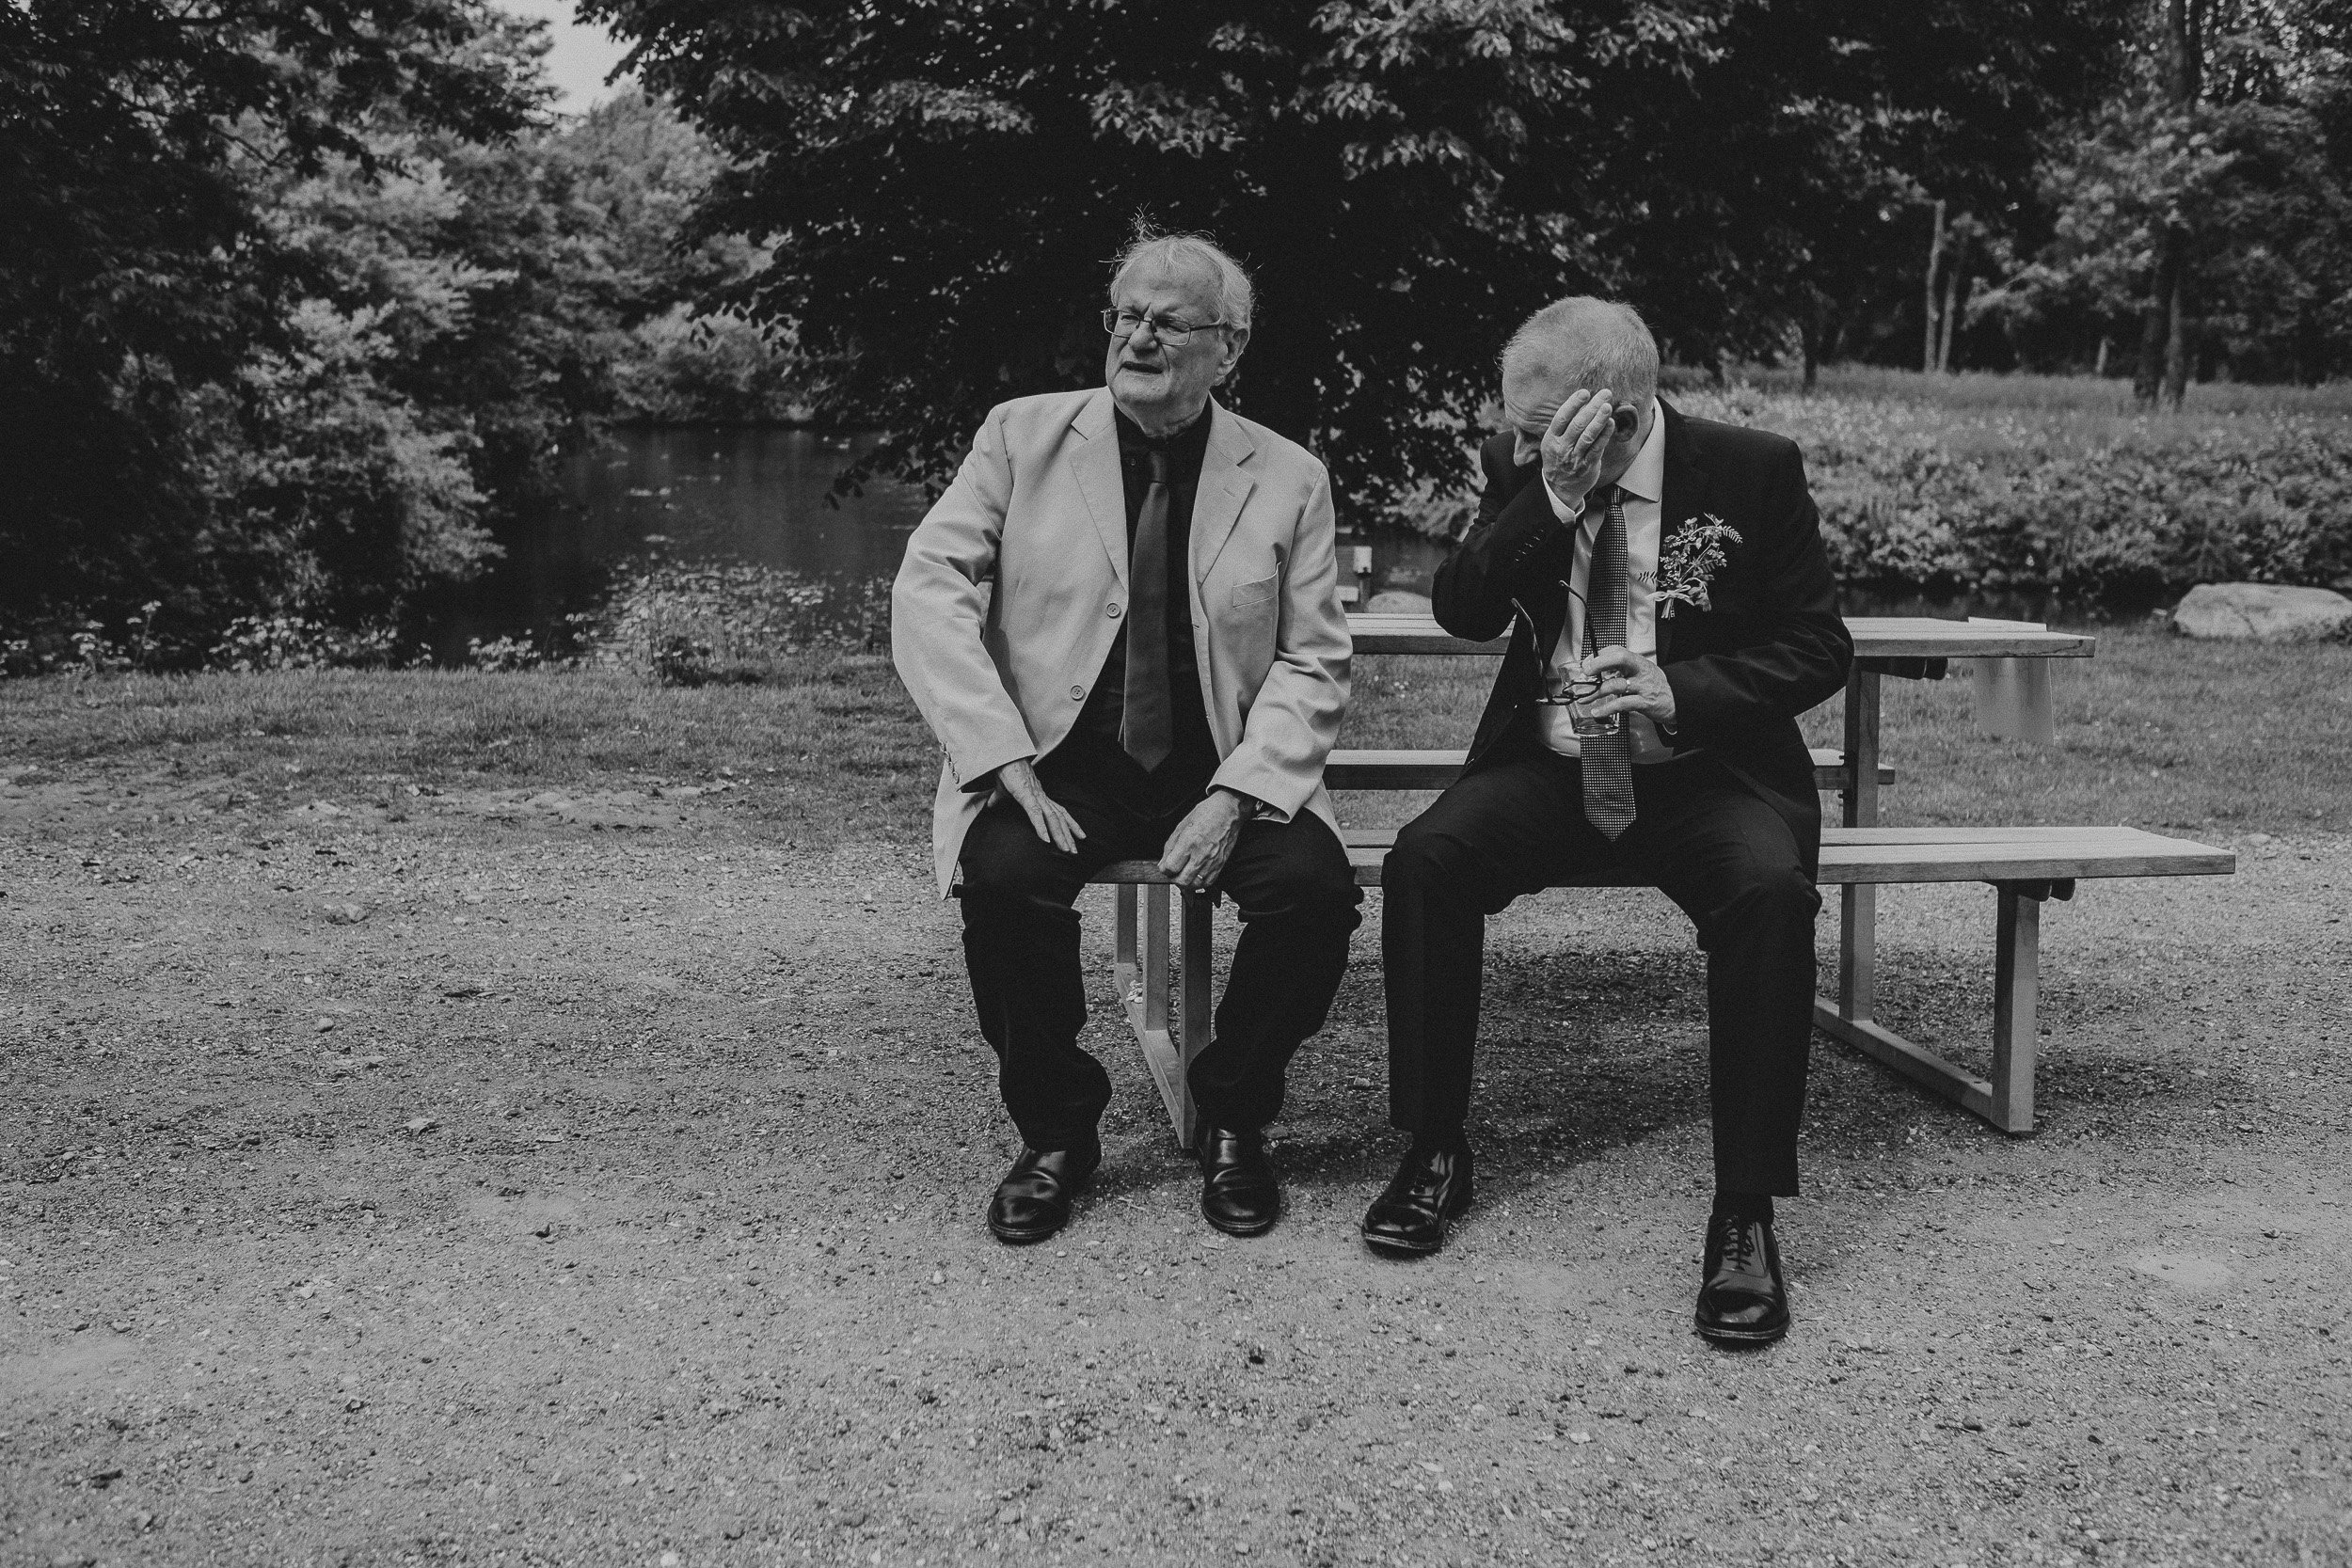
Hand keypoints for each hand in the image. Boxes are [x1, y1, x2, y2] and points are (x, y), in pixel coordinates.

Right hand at [989, 758, 1084, 854]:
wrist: (1003, 757)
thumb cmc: (1006, 772)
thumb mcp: (1003, 791)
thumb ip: (999, 799)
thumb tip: (991, 805)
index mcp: (1040, 797)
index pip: (1060, 812)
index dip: (1070, 825)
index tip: (1079, 837)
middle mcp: (1042, 797)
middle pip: (1060, 819)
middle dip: (1068, 836)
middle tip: (1075, 852)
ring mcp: (1036, 796)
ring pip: (1053, 819)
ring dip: (1060, 835)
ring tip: (1065, 849)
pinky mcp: (1026, 795)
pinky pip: (1035, 813)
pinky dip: (1041, 827)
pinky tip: (1046, 839)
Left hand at [1158, 790, 1248, 891]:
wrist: (1227, 812)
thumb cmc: (1206, 814)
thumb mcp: (1181, 826)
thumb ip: (1170, 847)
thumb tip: (1163, 863)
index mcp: (1188, 843)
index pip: (1170, 867)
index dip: (1164, 869)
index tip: (1165, 866)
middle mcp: (1200, 854)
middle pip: (1182, 880)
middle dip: (1174, 878)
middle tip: (1173, 871)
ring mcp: (1212, 861)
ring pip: (1195, 885)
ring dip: (1186, 882)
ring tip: (1184, 873)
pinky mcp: (1220, 864)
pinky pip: (1208, 882)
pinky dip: (1199, 882)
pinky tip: (1196, 875)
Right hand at [1540, 387, 1620, 514]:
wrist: (1560, 487)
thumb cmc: (1559, 457)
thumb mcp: (1553, 441)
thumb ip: (1565, 425)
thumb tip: (1583, 402)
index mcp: (1551, 439)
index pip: (1561, 418)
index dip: (1573, 404)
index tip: (1584, 392)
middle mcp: (1562, 448)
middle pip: (1577, 425)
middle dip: (1592, 407)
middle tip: (1605, 394)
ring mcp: (1574, 458)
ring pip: (1588, 436)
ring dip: (1599, 420)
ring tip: (1608, 406)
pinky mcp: (1587, 466)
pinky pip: (1597, 448)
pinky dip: (1604, 435)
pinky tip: (1611, 423)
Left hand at [1579, 645, 1676, 727]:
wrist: (1678, 699)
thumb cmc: (1654, 685)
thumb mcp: (1640, 671)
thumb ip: (1621, 669)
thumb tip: (1596, 669)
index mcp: (1637, 662)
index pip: (1617, 650)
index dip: (1599, 655)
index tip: (1587, 663)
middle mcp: (1640, 671)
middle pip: (1620, 659)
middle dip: (1600, 663)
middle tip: (1586, 671)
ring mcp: (1642, 687)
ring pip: (1617, 684)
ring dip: (1597, 692)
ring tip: (1585, 698)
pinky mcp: (1644, 703)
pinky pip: (1622, 704)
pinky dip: (1607, 708)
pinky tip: (1597, 711)